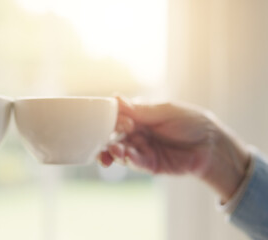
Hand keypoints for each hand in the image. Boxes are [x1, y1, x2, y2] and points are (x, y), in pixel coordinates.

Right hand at [99, 97, 250, 201]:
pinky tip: (128, 156)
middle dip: (106, 138)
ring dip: (114, 151)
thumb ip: (141, 110)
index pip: (116, 116)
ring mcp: (141, 149)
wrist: (213, 146)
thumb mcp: (166, 111)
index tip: (119, 120)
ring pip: (119, 151)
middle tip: (108, 139)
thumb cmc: (192, 122)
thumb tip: (115, 98)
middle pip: (113, 136)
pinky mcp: (149, 165)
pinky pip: (135, 163)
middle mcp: (136, 132)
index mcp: (138, 116)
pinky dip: (130, 160)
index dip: (112, 119)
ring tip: (115, 150)